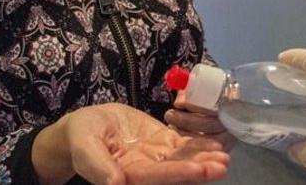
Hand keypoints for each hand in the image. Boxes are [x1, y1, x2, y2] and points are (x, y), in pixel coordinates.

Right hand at [34, 103, 229, 184]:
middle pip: (175, 171)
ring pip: (183, 159)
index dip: (178, 173)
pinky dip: (198, 144)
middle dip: (199, 169)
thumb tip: (114, 184)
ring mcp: (155, 158)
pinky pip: (182, 144)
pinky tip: (215, 143)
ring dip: (204, 158)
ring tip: (224, 156)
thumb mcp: (84, 146)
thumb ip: (98, 165)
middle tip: (222, 164)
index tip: (201, 170)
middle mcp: (145, 170)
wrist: (86, 126)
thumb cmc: (80, 136)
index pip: (155, 176)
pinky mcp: (162, 143)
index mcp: (125, 175)